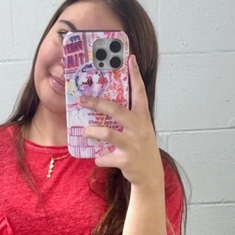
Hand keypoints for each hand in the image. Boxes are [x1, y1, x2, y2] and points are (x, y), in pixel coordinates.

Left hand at [78, 54, 163, 189]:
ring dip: (94, 133)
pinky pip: (106, 158)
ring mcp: (133, 145)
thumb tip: (107, 104)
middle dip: (98, 104)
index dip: (135, 75)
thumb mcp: (140, 129)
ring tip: (85, 132)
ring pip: (109, 135)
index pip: (140, 92)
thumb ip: (129, 117)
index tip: (130, 59)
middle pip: (117, 111)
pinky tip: (98, 159)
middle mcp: (139, 129)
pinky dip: (100, 159)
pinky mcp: (127, 160)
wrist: (150, 175)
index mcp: (142, 118)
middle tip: (83, 99)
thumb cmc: (141, 148)